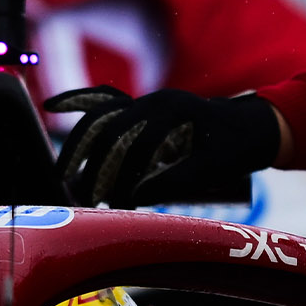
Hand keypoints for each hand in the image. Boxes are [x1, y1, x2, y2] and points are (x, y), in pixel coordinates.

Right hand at [48, 88, 284, 206]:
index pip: (134, 147)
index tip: (114, 206)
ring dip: (80, 144)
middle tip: (80, 197)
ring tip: (64, 175)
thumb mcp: (212, 168)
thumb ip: (176, 180)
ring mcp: (146, 100)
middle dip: (91, 165)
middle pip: (108, 129)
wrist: (253, 127)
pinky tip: (53, 106)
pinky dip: (79, 102)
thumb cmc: (236, 149)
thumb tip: (135, 198)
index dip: (122, 179)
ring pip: (101, 116)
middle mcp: (153, 100)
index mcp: (172, 112)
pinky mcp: (142, 106)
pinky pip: (104, 100)